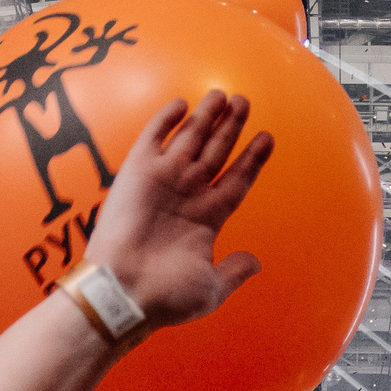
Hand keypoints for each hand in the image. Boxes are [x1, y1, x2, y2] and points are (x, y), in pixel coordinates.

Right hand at [78, 90, 271, 330]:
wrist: (123, 292)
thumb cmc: (165, 296)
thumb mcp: (211, 289)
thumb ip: (234, 271)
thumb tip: (255, 262)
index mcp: (207, 219)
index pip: (236, 180)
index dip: (252, 159)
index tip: (267, 138)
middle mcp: (187, 195)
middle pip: (216, 153)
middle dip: (231, 128)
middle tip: (244, 102)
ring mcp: (163, 181)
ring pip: (190, 139)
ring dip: (206, 117)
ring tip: (225, 95)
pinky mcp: (137, 172)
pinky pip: (153, 137)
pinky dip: (166, 119)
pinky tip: (182, 103)